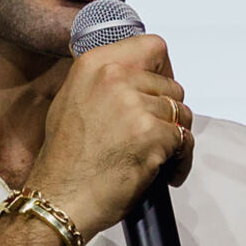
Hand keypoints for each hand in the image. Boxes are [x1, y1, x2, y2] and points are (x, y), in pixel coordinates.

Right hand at [26, 33, 192, 235]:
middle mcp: (114, 78)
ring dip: (175, 136)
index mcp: (94, 64)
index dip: (162, 70)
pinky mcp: (151, 134)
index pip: (152, 46)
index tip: (158, 90)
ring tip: (157, 155)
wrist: (61, 198)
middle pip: (170, 84)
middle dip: (167, 111)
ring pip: (180, 112)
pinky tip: (165, 172)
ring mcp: (134, 106)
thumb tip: (136, 75)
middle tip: (153, 134)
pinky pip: (184, 140)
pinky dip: (181, 159)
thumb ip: (104, 81)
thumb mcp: (72, 100)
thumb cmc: (66, 161)